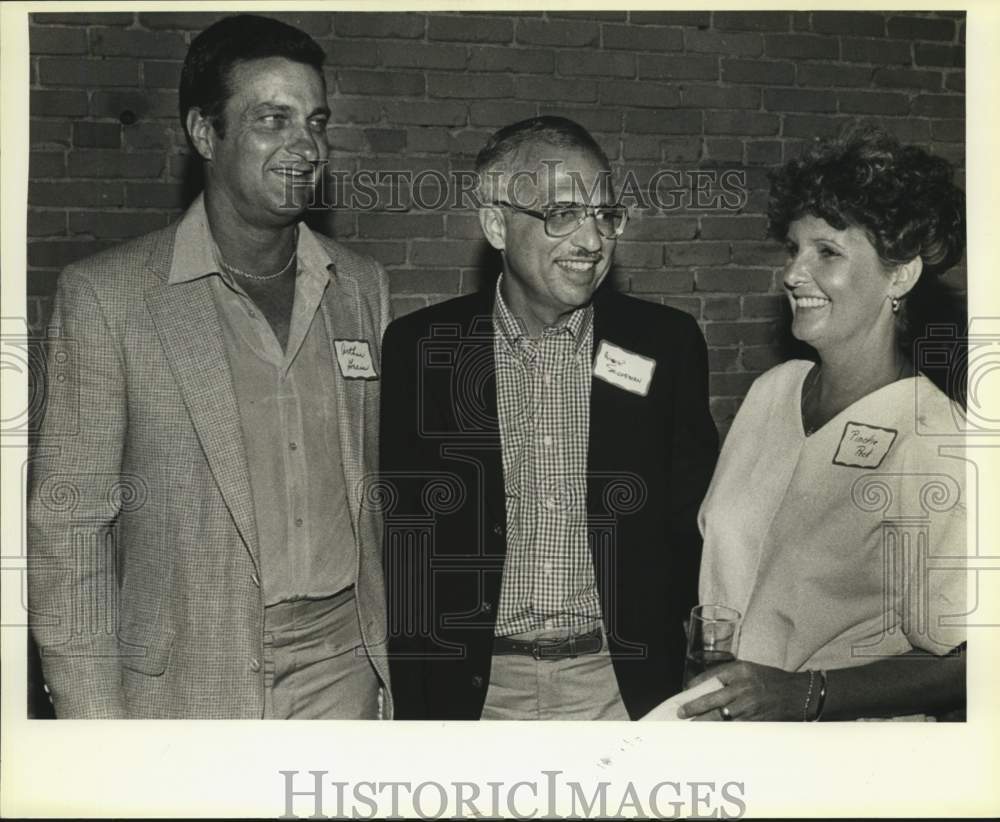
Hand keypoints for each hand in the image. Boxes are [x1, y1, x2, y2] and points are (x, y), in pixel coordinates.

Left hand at [677, 661, 810, 720]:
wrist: (798, 694)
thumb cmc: (770, 680)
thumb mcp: (748, 669)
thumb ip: (727, 676)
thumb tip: (702, 686)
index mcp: (740, 671)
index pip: (712, 676)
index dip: (696, 685)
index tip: (685, 691)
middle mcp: (744, 687)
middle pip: (713, 699)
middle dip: (695, 708)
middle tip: (682, 714)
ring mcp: (750, 705)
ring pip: (721, 717)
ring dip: (705, 723)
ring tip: (691, 727)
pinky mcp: (757, 721)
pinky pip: (734, 728)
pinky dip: (722, 731)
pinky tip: (711, 734)